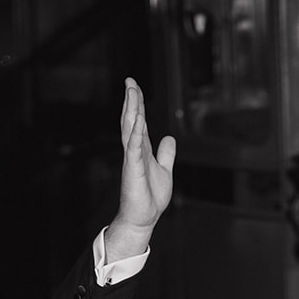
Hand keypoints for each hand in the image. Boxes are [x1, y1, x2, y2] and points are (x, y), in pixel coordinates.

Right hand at [105, 76, 175, 261]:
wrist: (143, 217)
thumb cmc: (150, 196)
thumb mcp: (164, 170)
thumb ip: (166, 154)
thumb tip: (169, 138)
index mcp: (141, 149)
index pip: (138, 121)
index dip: (137, 103)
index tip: (133, 86)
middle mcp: (134, 151)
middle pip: (131, 120)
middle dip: (131, 100)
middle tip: (130, 81)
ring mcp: (132, 159)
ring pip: (130, 129)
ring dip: (132, 110)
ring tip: (132, 93)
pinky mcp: (133, 170)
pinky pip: (133, 148)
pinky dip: (135, 133)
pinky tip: (138, 120)